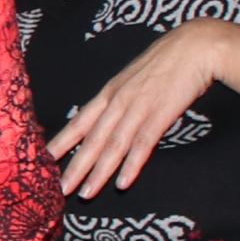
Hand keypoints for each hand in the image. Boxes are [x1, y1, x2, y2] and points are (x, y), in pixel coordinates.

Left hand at [51, 22, 226, 199]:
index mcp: (110, 92)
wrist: (195, 46)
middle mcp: (118, 101)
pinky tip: (123, 183)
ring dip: (99, 172)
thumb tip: (107, 119)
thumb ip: (120, 99)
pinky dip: (132, 164)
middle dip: (75, 166)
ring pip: (113, 145)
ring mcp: (139, 107)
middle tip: (60, 189)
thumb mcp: (134, 79)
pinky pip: (143, 143)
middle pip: (92, 138)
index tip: (44, 160)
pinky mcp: (160, 113)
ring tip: (86, 194)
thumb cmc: (166, 63)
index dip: (62, 142)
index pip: (80, 122)